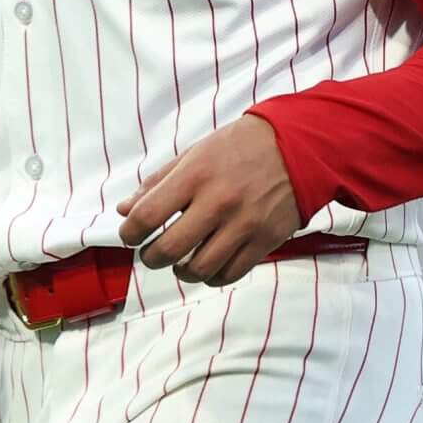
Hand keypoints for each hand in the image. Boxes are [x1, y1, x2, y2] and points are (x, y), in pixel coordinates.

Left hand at [116, 115, 301, 285]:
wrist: (297, 146)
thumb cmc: (239, 147)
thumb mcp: (194, 154)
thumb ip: (157, 183)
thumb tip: (125, 210)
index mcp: (195, 176)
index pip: (147, 216)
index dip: (129, 233)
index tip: (130, 234)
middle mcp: (218, 202)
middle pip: (169, 250)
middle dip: (151, 257)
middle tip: (151, 253)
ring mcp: (244, 224)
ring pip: (199, 270)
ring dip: (181, 271)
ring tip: (179, 262)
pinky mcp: (265, 241)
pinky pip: (230, 273)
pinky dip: (212, 276)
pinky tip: (207, 264)